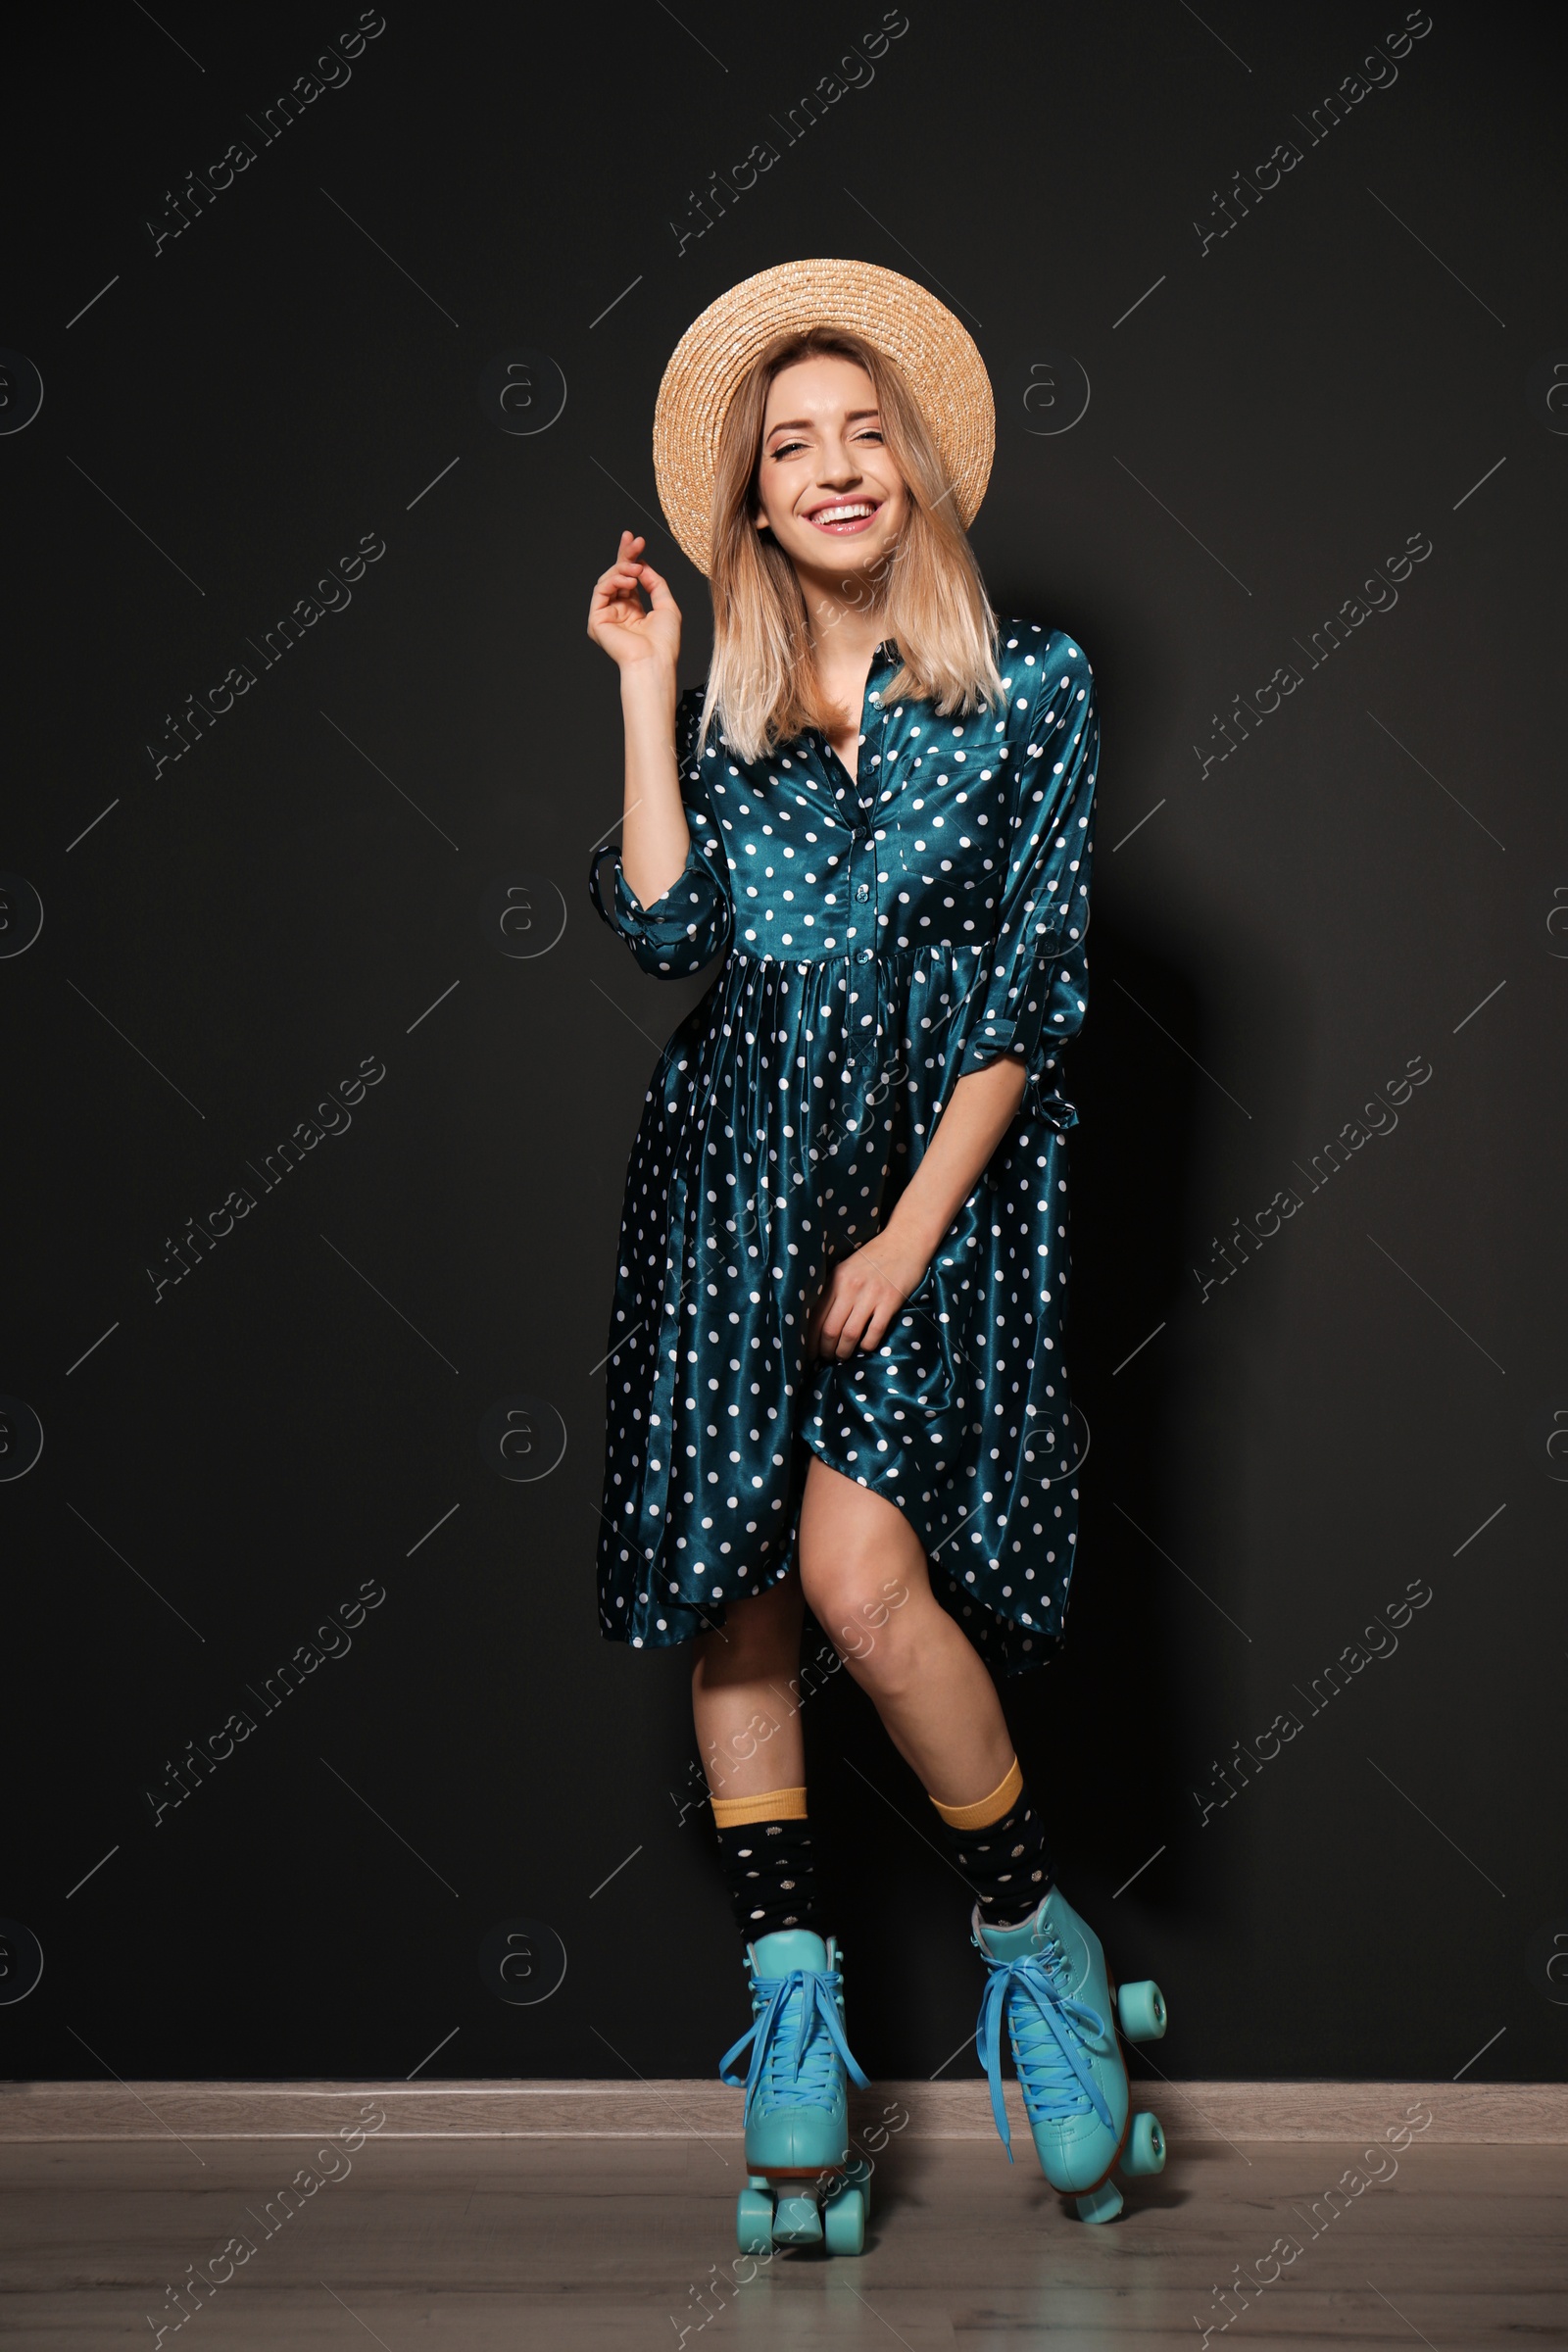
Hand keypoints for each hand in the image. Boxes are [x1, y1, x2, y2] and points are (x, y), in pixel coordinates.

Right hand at [587, 531, 680, 673]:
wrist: (654, 661)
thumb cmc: (664, 642)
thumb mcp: (666, 605)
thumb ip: (656, 583)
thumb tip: (644, 565)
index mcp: (634, 611)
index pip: (629, 579)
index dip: (632, 558)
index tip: (637, 540)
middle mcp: (618, 612)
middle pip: (616, 576)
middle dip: (624, 555)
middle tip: (632, 538)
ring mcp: (606, 616)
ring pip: (608, 580)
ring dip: (623, 568)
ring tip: (636, 569)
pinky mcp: (596, 621)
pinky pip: (601, 590)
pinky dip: (614, 580)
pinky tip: (629, 579)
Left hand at [809, 1225, 931, 1360]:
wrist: (905, 1241)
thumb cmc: (875, 1256)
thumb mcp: (847, 1268)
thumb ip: (833, 1289)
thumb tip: (819, 1321)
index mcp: (835, 1280)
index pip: (815, 1316)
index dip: (809, 1340)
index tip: (809, 1352)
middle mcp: (849, 1287)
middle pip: (830, 1329)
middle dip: (825, 1350)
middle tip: (827, 1358)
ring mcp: (870, 1295)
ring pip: (849, 1334)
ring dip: (844, 1351)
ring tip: (843, 1356)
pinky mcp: (890, 1301)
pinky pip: (874, 1332)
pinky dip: (867, 1345)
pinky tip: (865, 1346)